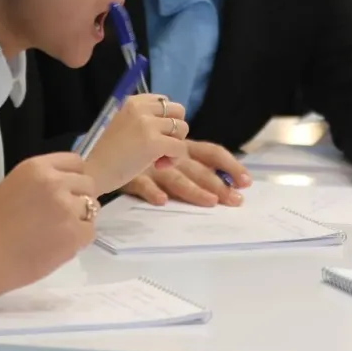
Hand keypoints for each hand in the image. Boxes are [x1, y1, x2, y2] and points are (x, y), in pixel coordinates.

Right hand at [0, 152, 98, 309]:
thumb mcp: (15, 186)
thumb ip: (43, 180)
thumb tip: (70, 185)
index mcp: (37, 167)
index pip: (76, 163)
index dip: (74, 178)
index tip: (66, 191)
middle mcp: (55, 183)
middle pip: (88, 184)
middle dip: (78, 198)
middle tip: (60, 216)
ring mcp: (66, 208)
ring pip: (92, 208)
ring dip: (80, 219)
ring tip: (57, 232)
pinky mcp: (73, 234)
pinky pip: (89, 231)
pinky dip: (78, 240)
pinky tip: (58, 245)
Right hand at [79, 93, 189, 194]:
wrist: (90, 172)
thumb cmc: (103, 154)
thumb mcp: (121, 125)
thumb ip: (142, 120)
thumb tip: (170, 124)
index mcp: (131, 102)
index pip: (163, 101)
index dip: (164, 120)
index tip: (153, 135)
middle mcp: (140, 108)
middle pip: (178, 111)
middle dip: (175, 130)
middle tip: (160, 147)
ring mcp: (148, 125)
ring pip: (182, 128)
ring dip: (175, 145)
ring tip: (158, 159)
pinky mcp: (154, 143)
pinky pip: (181, 148)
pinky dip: (174, 159)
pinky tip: (158, 166)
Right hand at [120, 140, 250, 206]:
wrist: (104, 153)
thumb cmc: (143, 156)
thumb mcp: (170, 155)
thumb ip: (191, 164)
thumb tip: (223, 184)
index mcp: (183, 148)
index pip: (212, 152)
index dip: (231, 165)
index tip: (247, 181)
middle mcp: (172, 155)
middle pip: (199, 169)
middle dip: (219, 185)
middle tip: (236, 200)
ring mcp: (153, 164)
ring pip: (176, 177)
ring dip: (193, 190)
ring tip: (210, 202)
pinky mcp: (133, 174)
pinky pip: (143, 183)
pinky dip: (152, 191)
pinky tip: (161, 201)